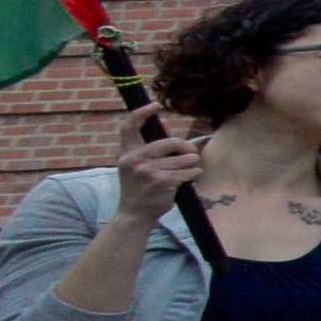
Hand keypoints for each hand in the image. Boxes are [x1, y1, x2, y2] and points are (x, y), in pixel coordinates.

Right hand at [109, 110, 206, 227]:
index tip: (154, 105)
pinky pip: (190, 171)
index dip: (141, 113)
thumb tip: (165, 123)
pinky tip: (187, 180)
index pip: (128, 127)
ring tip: (186, 172)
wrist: (134, 214)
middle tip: (189, 157)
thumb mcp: (136, 166)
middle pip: (173, 142)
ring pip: (186, 158)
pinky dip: (194, 175)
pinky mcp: (163, 181)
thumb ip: (148, 148)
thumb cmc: (139, 188)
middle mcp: (135, 160)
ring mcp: (149, 170)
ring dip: (192, 165)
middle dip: (186, 149)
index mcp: (127, 154)